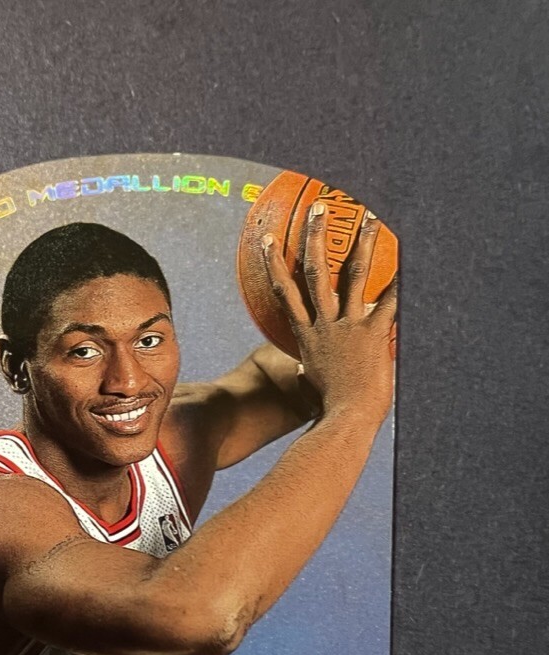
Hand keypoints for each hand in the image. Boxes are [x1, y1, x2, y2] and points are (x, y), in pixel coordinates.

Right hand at [262, 203, 396, 424]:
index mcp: (306, 335)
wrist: (345, 420)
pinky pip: (388, 303)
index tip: (268, 241)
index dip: (274, 265)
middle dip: (314, 238)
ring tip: (367, 218)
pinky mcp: (372, 335)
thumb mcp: (311, 385)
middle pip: (314, 273)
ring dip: (359, 244)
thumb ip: (308, 371)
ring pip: (351, 277)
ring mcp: (348, 327)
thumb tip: (305, 373)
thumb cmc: (330, 409)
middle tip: (317, 210)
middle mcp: (324, 325)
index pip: (285, 293)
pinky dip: (399, 283)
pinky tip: (410, 261)